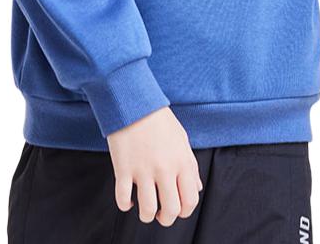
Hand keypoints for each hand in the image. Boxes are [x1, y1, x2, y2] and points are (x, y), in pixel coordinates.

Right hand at [107, 106, 202, 226]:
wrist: (133, 102)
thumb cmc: (158, 120)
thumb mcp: (181, 139)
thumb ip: (190, 166)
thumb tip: (196, 188)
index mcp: (182, 161)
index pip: (190, 201)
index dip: (184, 212)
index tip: (177, 209)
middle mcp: (165, 169)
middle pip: (171, 210)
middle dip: (166, 218)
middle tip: (161, 213)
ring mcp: (143, 170)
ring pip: (148, 210)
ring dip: (147, 215)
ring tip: (145, 209)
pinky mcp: (123, 169)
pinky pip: (123, 199)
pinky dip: (125, 206)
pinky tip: (128, 200)